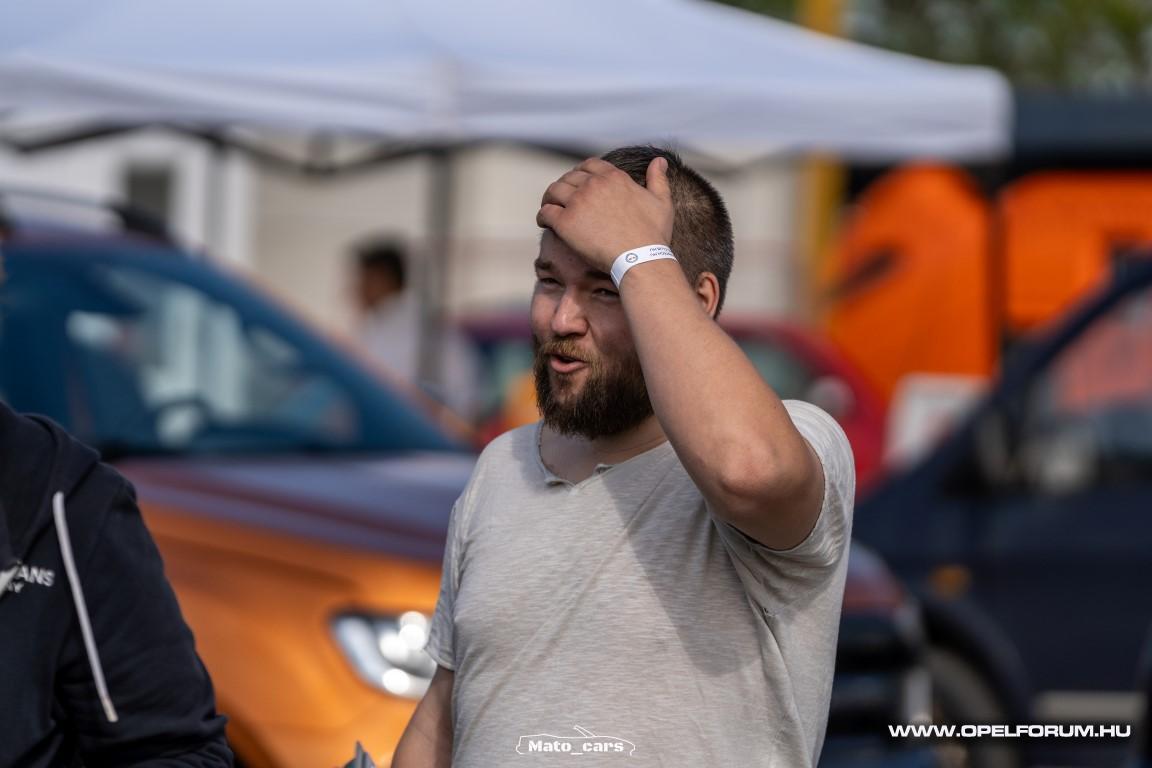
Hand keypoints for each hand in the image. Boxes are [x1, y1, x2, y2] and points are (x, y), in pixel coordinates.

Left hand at [536, 156, 673, 272]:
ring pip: (554, 191)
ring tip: (549, 207)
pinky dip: (543, 216)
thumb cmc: (653, 234)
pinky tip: (545, 222)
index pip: (589, 165)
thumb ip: (658, 178)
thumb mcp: (661, 201)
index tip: (577, 183)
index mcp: (613, 177)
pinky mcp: (566, 222)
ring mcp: (578, 202)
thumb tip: (660, 160)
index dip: (580, 172)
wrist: (640, 259)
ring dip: (549, 198)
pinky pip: (546, 212)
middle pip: (569, 177)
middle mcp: (593, 185)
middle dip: (564, 186)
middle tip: (561, 198)